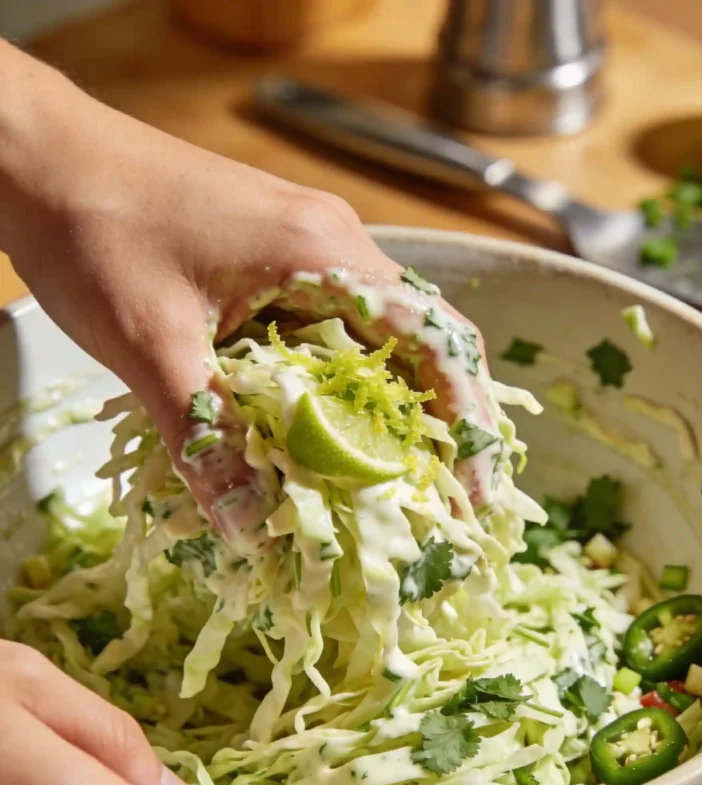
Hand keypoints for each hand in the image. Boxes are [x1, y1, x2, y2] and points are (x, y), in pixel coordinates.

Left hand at [0, 44, 494, 540]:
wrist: (38, 155)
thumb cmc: (95, 228)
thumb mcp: (149, 345)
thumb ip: (204, 437)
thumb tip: (251, 529)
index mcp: (326, 251)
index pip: (434, 340)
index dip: (467, 422)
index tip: (475, 492)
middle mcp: (334, 243)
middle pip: (418, 343)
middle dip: (436, 426)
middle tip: (434, 503)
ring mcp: (305, 247)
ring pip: (374, 339)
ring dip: (385, 410)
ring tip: (387, 484)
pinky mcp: (274, 259)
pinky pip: (330, 330)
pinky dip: (338, 387)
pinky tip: (320, 434)